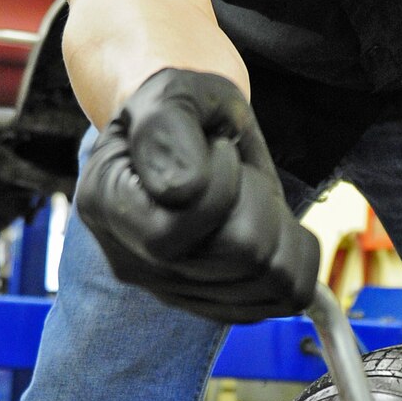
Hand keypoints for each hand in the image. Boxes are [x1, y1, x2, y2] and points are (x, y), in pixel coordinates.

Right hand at [75, 69, 319, 321]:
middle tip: (239, 173)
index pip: (177, 227)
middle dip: (259, 201)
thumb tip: (183, 192)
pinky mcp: (218, 305)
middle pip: (240, 254)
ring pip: (271, 278)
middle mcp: (134, 261)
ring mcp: (175, 292)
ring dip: (279, 226)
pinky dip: (295, 254)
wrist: (190, 133)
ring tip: (249, 198)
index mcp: (105, 205)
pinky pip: (288, 296)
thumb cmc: (181, 111)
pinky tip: (269, 225)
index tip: (218, 147)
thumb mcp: (172, 95)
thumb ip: (167, 132)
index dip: (222, 183)